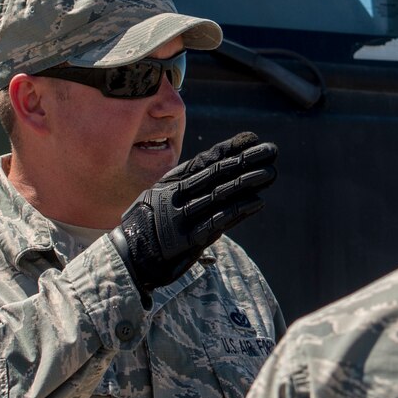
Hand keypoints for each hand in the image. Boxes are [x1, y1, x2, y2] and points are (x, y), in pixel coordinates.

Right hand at [110, 132, 276, 299]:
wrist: (125, 259)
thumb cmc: (145, 228)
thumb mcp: (157, 199)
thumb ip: (182, 187)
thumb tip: (215, 172)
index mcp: (168, 183)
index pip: (203, 161)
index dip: (228, 149)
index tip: (252, 139)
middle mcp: (174, 196)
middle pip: (215, 173)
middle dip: (245, 160)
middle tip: (271, 150)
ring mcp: (179, 217)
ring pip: (218, 194)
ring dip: (246, 182)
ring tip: (270, 172)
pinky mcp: (185, 240)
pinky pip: (215, 222)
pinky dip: (237, 211)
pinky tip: (257, 201)